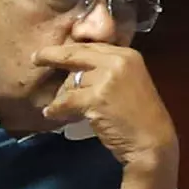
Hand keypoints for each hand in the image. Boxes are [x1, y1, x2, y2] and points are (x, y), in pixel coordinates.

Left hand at [33, 43, 177, 172]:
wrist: (152, 142)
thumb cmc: (142, 118)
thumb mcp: (130, 84)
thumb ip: (109, 72)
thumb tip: (77, 70)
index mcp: (127, 55)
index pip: (92, 46)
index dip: (71, 49)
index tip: (55, 51)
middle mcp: (117, 60)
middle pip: (76, 54)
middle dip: (52, 55)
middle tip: (36, 58)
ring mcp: (106, 78)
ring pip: (70, 81)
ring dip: (61, 95)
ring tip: (56, 106)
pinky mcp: (96, 98)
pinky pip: (67, 100)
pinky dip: (57, 108)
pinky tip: (51, 113)